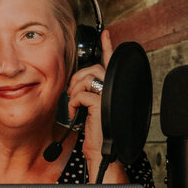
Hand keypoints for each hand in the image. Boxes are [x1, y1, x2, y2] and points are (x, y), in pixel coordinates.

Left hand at [66, 30, 126, 181]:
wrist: (102, 153)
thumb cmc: (98, 134)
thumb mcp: (92, 110)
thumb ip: (90, 94)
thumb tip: (77, 85)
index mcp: (114, 90)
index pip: (111, 63)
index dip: (108, 47)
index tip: (106, 34)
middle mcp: (115, 91)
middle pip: (95, 68)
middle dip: (78, 78)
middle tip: (72, 92)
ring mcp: (110, 96)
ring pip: (87, 79)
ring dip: (74, 91)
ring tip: (74, 104)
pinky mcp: (102, 104)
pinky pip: (81, 94)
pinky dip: (73, 103)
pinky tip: (74, 113)